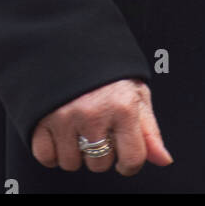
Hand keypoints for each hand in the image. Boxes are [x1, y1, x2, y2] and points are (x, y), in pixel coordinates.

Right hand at [31, 78, 172, 175]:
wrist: (69, 40)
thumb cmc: (107, 71)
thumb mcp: (135, 92)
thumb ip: (149, 130)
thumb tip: (164, 160)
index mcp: (123, 107)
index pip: (132, 159)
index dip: (129, 162)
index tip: (123, 153)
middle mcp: (94, 113)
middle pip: (100, 164)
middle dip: (100, 152)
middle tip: (97, 125)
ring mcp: (64, 117)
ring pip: (71, 163)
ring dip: (74, 151)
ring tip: (78, 125)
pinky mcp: (40, 118)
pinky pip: (46, 157)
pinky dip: (51, 150)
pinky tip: (59, 131)